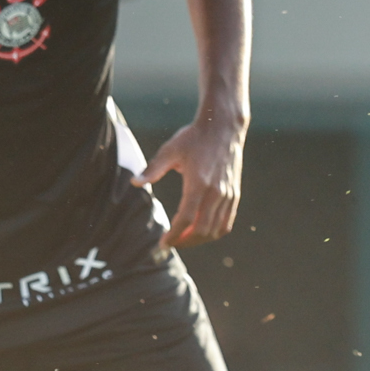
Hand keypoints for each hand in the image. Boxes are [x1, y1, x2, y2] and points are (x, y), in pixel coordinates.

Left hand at [137, 115, 244, 246]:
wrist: (223, 127)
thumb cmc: (194, 137)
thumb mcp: (170, 151)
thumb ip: (153, 170)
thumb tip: (135, 183)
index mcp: (198, 183)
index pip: (186, 219)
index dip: (174, 235)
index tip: (163, 243)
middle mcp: (216, 192)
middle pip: (202, 230)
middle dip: (185, 241)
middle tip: (171, 243)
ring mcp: (228, 195)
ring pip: (215, 230)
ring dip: (199, 239)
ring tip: (184, 238)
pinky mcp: (234, 194)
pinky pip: (226, 222)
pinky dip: (214, 232)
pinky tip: (201, 230)